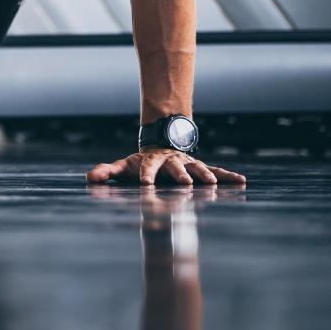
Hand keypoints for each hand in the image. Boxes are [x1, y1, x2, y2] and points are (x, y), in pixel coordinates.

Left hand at [85, 147, 244, 186]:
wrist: (162, 144)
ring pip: (197, 168)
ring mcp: (187, 163)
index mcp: (151, 162)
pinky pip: (215, 171)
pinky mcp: (200, 167)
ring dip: (204, 175)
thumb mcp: (123, 166)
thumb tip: (90, 178)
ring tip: (211, 184)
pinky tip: (240, 181)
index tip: (146, 185)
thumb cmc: (140, 162)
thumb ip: (107, 171)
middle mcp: (171, 161)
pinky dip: (227, 176)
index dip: (146, 175)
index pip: (147, 167)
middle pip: (174, 167)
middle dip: (179, 174)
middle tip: (185, 183)